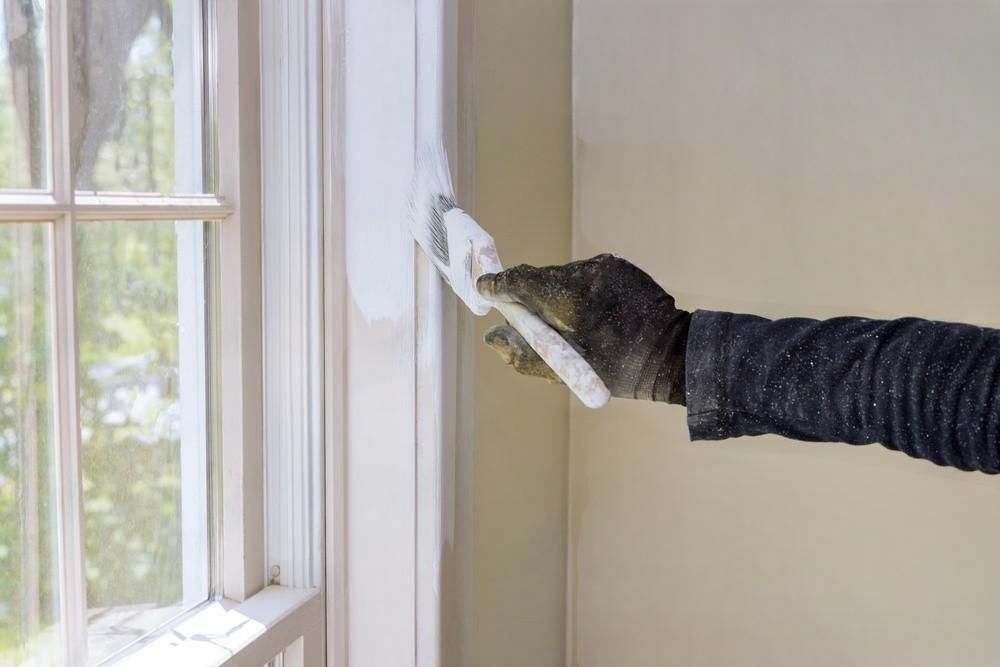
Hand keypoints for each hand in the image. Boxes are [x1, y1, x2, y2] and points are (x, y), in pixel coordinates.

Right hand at [476, 254, 690, 403]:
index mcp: (570, 300)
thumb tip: (492, 337)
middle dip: (530, 297)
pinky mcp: (618, 265)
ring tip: (572, 324)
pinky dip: (579, 293)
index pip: (521, 280)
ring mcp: (604, 266)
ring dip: (556, 296)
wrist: (674, 354)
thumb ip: (524, 354)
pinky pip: (584, 276)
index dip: (499, 285)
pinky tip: (593, 315)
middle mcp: (585, 274)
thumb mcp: (568, 371)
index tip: (486, 290)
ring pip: (561, 277)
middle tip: (533, 323)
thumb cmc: (620, 370)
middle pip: (539, 278)